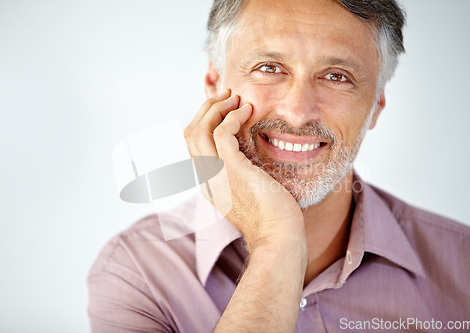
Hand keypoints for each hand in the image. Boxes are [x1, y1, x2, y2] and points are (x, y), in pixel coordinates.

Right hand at [184, 89, 304, 251]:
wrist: (278, 237)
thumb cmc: (272, 217)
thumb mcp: (250, 194)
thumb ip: (241, 176)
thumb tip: (249, 159)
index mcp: (209, 183)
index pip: (194, 145)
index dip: (206, 121)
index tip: (224, 109)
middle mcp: (206, 177)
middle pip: (190, 133)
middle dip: (207, 109)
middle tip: (227, 95)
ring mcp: (215, 173)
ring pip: (199, 129)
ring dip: (216, 107)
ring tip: (235, 97)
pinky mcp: (231, 169)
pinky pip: (222, 133)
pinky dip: (232, 116)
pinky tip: (248, 111)